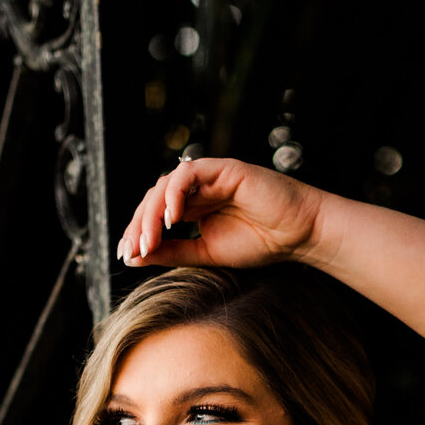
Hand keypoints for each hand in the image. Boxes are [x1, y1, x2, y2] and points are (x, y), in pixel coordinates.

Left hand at [116, 157, 320, 270]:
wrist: (297, 235)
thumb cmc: (260, 243)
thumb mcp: (205, 254)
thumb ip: (172, 252)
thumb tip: (134, 256)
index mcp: (192, 208)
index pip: (154, 215)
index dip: (137, 232)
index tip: (126, 255)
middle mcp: (196, 190)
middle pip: (154, 200)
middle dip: (140, 225)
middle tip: (134, 249)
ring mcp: (208, 177)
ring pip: (165, 186)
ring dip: (153, 213)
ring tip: (150, 238)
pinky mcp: (222, 168)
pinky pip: (188, 173)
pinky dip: (174, 193)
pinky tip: (172, 217)